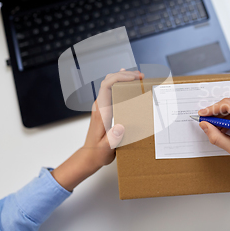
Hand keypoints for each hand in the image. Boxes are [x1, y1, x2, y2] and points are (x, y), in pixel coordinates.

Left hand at [52, 69, 142, 190]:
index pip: (106, 86)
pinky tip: (126, 79)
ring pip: (109, 83)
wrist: (90, 155)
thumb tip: (120, 127)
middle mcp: (100, 106)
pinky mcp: (104, 108)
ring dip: (123, 77)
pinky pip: (110, 90)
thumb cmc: (97, 152)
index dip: (119, 78)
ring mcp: (101, 106)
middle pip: (109, 81)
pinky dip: (119, 83)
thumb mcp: (106, 148)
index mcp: (101, 112)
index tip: (133, 78)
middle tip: (140, 76)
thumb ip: (113, 138)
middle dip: (124, 75)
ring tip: (137, 77)